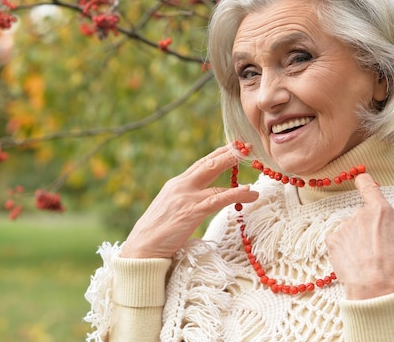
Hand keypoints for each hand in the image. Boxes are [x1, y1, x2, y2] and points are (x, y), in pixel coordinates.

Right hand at [120, 143, 258, 258]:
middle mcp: (180, 186)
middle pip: (208, 163)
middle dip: (227, 152)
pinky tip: (248, 191)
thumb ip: (185, 201)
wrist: (141, 248)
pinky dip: (235, 193)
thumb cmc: (157, 234)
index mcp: (176, 184)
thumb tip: (203, 201)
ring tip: (252, 161)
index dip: (218, 154)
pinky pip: (217, 199)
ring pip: (214, 176)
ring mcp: (185, 198)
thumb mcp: (170, 209)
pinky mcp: (191, 212)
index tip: (233, 146)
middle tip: (245, 144)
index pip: (200, 164)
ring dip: (234, 167)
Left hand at [325, 173, 393, 299]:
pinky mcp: (332, 240)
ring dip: (356, 238)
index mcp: (380, 210)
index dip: (365, 182)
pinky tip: (353, 259)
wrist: (375, 288)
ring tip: (366, 256)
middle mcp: (359, 214)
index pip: (367, 186)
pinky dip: (344, 247)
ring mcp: (344, 227)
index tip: (363, 180)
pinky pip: (338, 240)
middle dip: (368, 226)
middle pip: (362, 214)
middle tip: (377, 245)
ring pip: (350, 228)